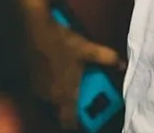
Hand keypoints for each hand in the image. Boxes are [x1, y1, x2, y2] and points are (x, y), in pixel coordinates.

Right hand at [26, 9, 121, 129]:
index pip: (68, 122)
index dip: (79, 122)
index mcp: (64, 94)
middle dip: (73, 105)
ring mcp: (38, 90)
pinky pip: (43, 92)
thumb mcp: (88, 48)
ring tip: (72, 79)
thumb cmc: (61, 42)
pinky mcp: (30, 81)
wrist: (35, 30)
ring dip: (62, 96)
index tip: (88, 115)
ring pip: (52, 102)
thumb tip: (122, 64)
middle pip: (61, 112)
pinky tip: (59, 72)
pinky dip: (53, 87)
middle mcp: (49, 98)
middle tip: (83, 92)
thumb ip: (107, 58)